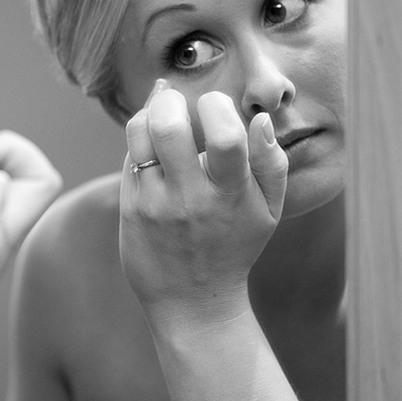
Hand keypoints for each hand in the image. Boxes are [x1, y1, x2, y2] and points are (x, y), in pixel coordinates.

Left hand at [119, 82, 287, 322]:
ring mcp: (155, 203)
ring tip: (162, 115)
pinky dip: (140, 140)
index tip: (215, 105)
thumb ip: (272, 162)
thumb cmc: (235, 246)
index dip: (217, 105)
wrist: (194, 302)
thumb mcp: (268, 210)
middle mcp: (189, 198)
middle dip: (171, 99)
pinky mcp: (130, 207)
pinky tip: (153, 143)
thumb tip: (260, 119)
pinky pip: (129, 156)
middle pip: (169, 126)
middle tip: (177, 100)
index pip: (225, 135)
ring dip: (148, 112)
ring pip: (139, 135)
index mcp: (229, 195)